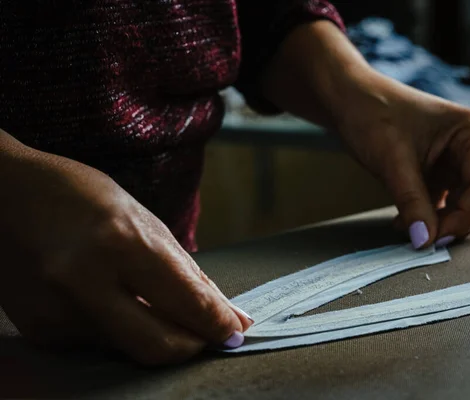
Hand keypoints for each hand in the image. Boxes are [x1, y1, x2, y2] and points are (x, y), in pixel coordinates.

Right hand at [0, 131, 252, 364]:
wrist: (2, 193)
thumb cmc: (77, 195)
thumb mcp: (141, 219)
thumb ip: (186, 272)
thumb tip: (225, 313)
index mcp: (119, 241)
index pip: (186, 303)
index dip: (218, 324)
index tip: (234, 331)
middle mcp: (84, 281)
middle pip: (158, 346)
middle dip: (193, 345)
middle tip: (207, 334)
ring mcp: (56, 310)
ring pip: (129, 348)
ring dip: (154, 333)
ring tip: (151, 300)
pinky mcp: (40, 329)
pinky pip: (99, 343)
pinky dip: (119, 328)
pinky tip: (111, 297)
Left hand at [260, 21, 469, 247]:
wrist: (348, 100)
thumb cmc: (372, 115)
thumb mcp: (393, 161)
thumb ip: (412, 202)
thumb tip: (425, 240)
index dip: (465, 216)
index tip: (437, 237)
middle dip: (455, 222)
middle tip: (424, 240)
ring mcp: (457, 160)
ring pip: (464, 205)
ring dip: (441, 223)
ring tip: (410, 232)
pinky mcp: (440, 172)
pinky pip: (444, 203)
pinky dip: (428, 217)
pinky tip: (403, 224)